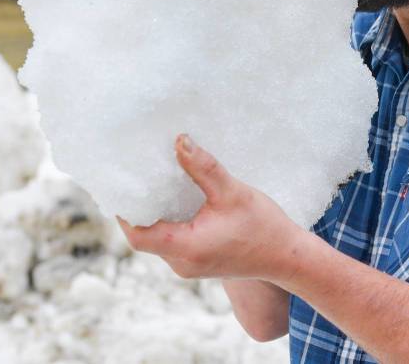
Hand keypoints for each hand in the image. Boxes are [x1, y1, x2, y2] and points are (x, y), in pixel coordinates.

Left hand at [117, 133, 303, 281]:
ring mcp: (189, 266)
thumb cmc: (262, 225)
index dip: (125, 212)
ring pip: (158, 241)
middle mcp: (182, 263)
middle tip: (135, 178)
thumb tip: (179, 141)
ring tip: (155, 186)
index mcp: (187, 247)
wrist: (286, 257)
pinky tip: (176, 202)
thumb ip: (203, 168)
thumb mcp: (232, 191)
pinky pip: (172, 243)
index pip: (138, 235)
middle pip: (145, 238)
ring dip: (155, 216)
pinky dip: (168, 224)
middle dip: (139, 210)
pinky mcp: (197, 263)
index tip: (122, 185)